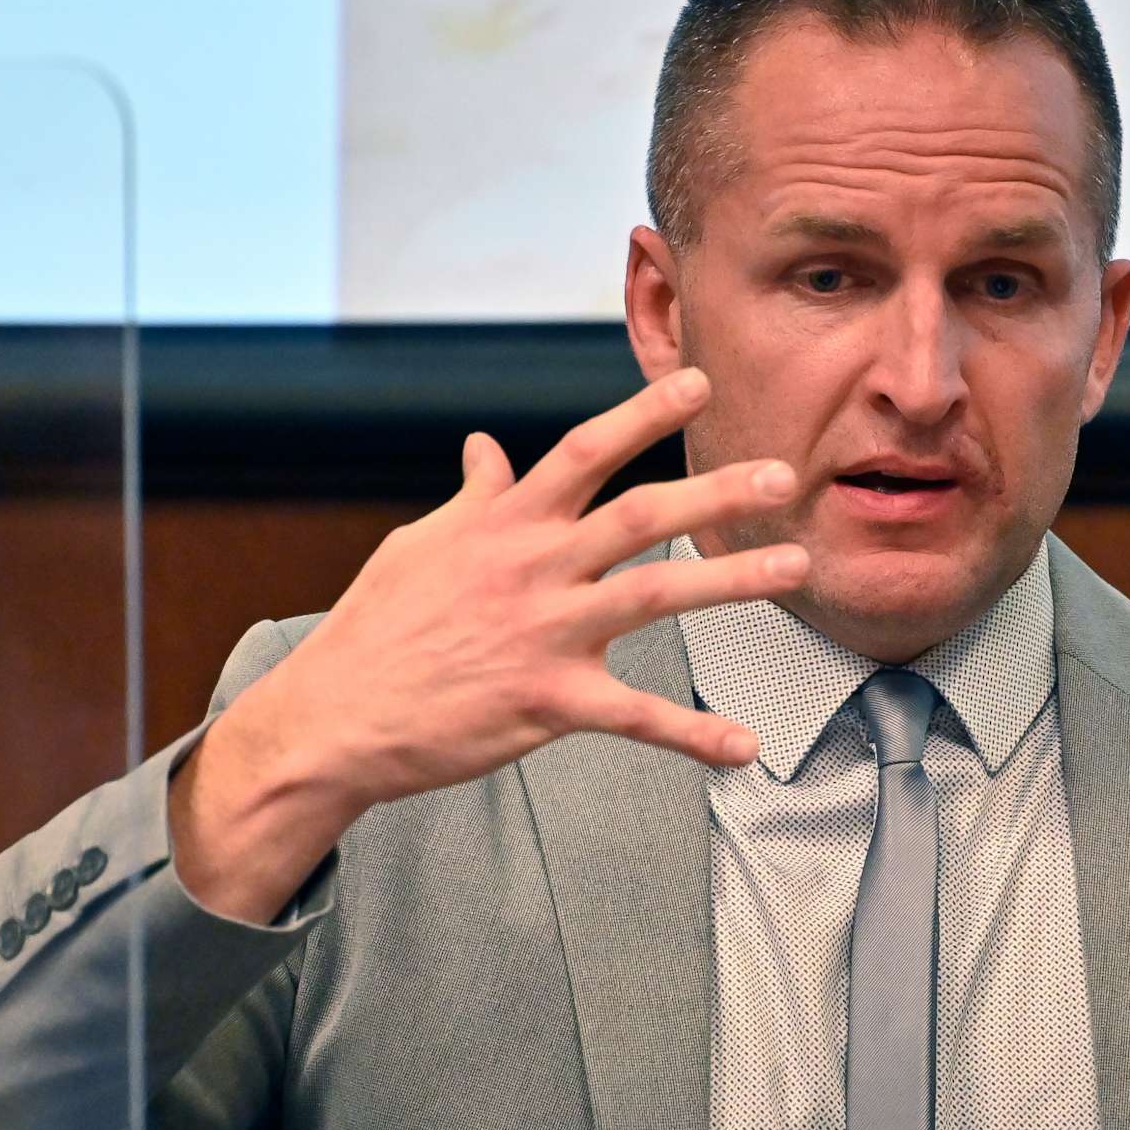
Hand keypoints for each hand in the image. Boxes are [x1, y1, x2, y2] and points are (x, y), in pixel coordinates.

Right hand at [170, 367, 809, 921]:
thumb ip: (472, 499)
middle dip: (716, 491)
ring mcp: (543, 632)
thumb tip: (485, 447)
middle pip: (640, 514)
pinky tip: (745, 746)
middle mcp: (532, 567)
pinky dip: (694, 735)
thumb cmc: (376, 629)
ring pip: (655, 595)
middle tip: (784, 475)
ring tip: (796, 567)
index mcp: (505, 524)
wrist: (333, 718)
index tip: (700, 383)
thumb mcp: (419, 547)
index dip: (645, 414)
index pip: (586, 451)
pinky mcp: (547, 701)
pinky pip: (636, 717)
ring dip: (733, 581)